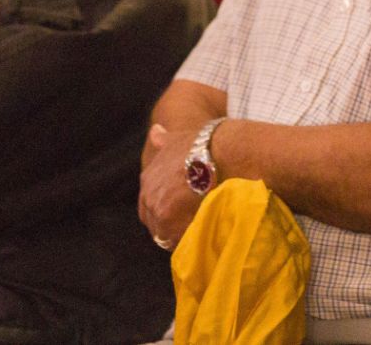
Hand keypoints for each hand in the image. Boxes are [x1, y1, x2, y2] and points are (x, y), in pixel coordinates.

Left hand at [138, 123, 202, 249]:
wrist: (222, 150)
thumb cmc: (207, 142)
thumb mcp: (180, 137)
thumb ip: (165, 140)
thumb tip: (155, 131)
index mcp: (148, 177)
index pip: (151, 204)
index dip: (168, 209)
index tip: (184, 211)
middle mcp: (147, 193)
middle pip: (156, 221)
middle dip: (173, 225)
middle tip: (195, 223)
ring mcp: (156, 207)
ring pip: (166, 232)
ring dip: (181, 234)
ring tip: (202, 232)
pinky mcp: (168, 219)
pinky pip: (178, 238)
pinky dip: (190, 239)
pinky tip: (204, 235)